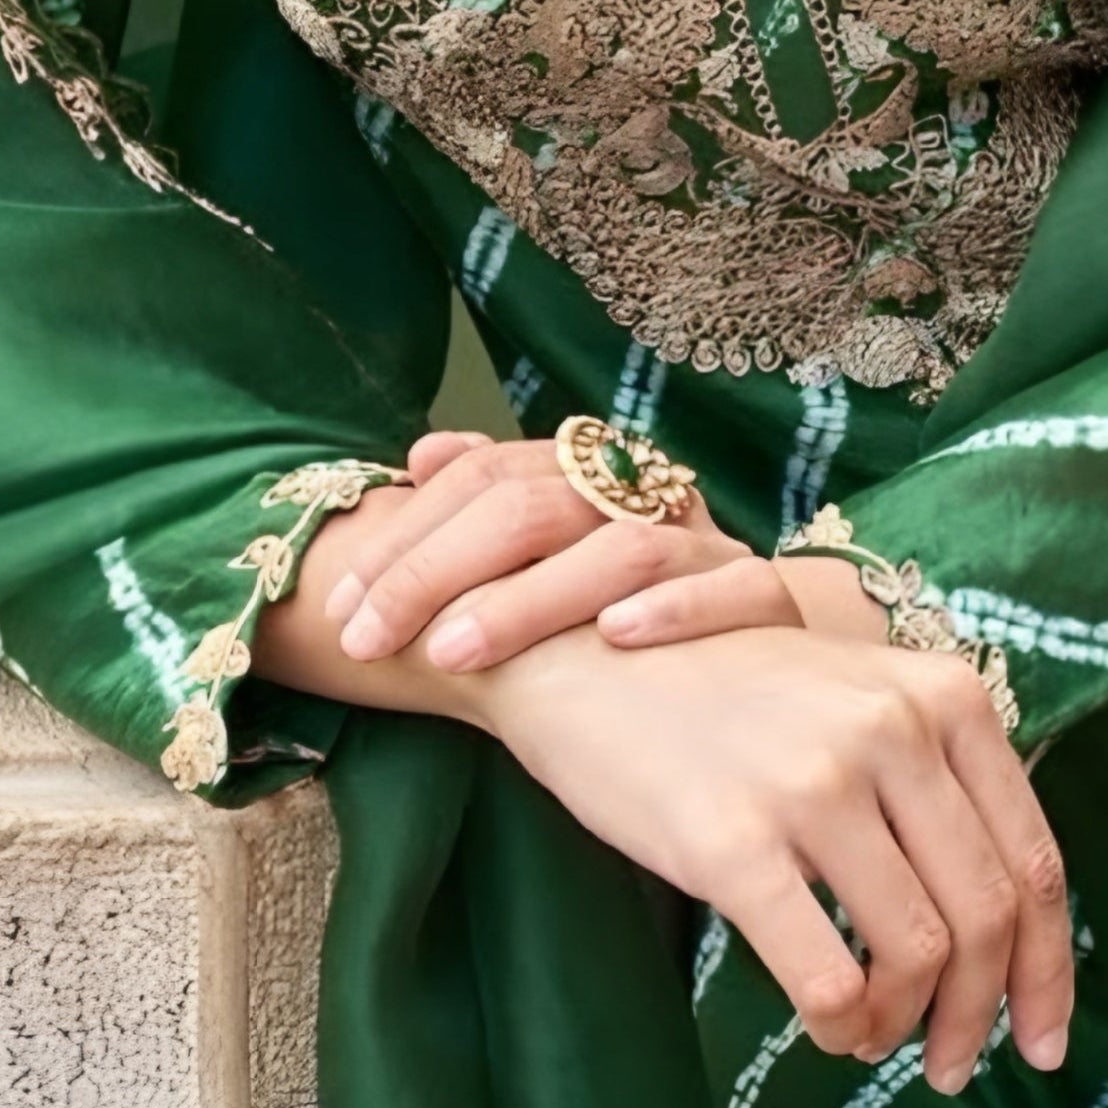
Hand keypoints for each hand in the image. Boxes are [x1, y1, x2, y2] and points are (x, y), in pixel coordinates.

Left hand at [320, 428, 804, 672]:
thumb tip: (423, 454)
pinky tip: (616, 636)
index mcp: (591, 475)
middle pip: (536, 506)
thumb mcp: (553, 557)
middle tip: (368, 638)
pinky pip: (737, 588)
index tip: (340, 609)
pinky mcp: (767, 599)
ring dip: (531, 601)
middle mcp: (646, 497)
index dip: (407, 538)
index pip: (486, 477)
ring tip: (453, 653)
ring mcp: (709, 546)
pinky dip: (678, 607)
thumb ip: (491, 504)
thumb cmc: (630, 608)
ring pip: (622, 550)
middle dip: (438, 571)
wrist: (765, 647)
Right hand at [477, 622, 1072, 1091]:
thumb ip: (935, 777)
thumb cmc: (723, 691)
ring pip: (917, 953)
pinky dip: (843, 1026)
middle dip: (980, 1015)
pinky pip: (828, 977)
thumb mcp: (858, 695)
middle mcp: (893, 731)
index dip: (1050, 970)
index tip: (1045, 1041)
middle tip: (950, 1067)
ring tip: (870, 1039)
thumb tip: (1001, 923)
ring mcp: (814, 784)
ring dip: (902, 1025)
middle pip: (987, 917)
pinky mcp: (733, 842)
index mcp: (943, 696)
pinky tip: (825, 1029)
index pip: (1033, 861)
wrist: (581, 655)